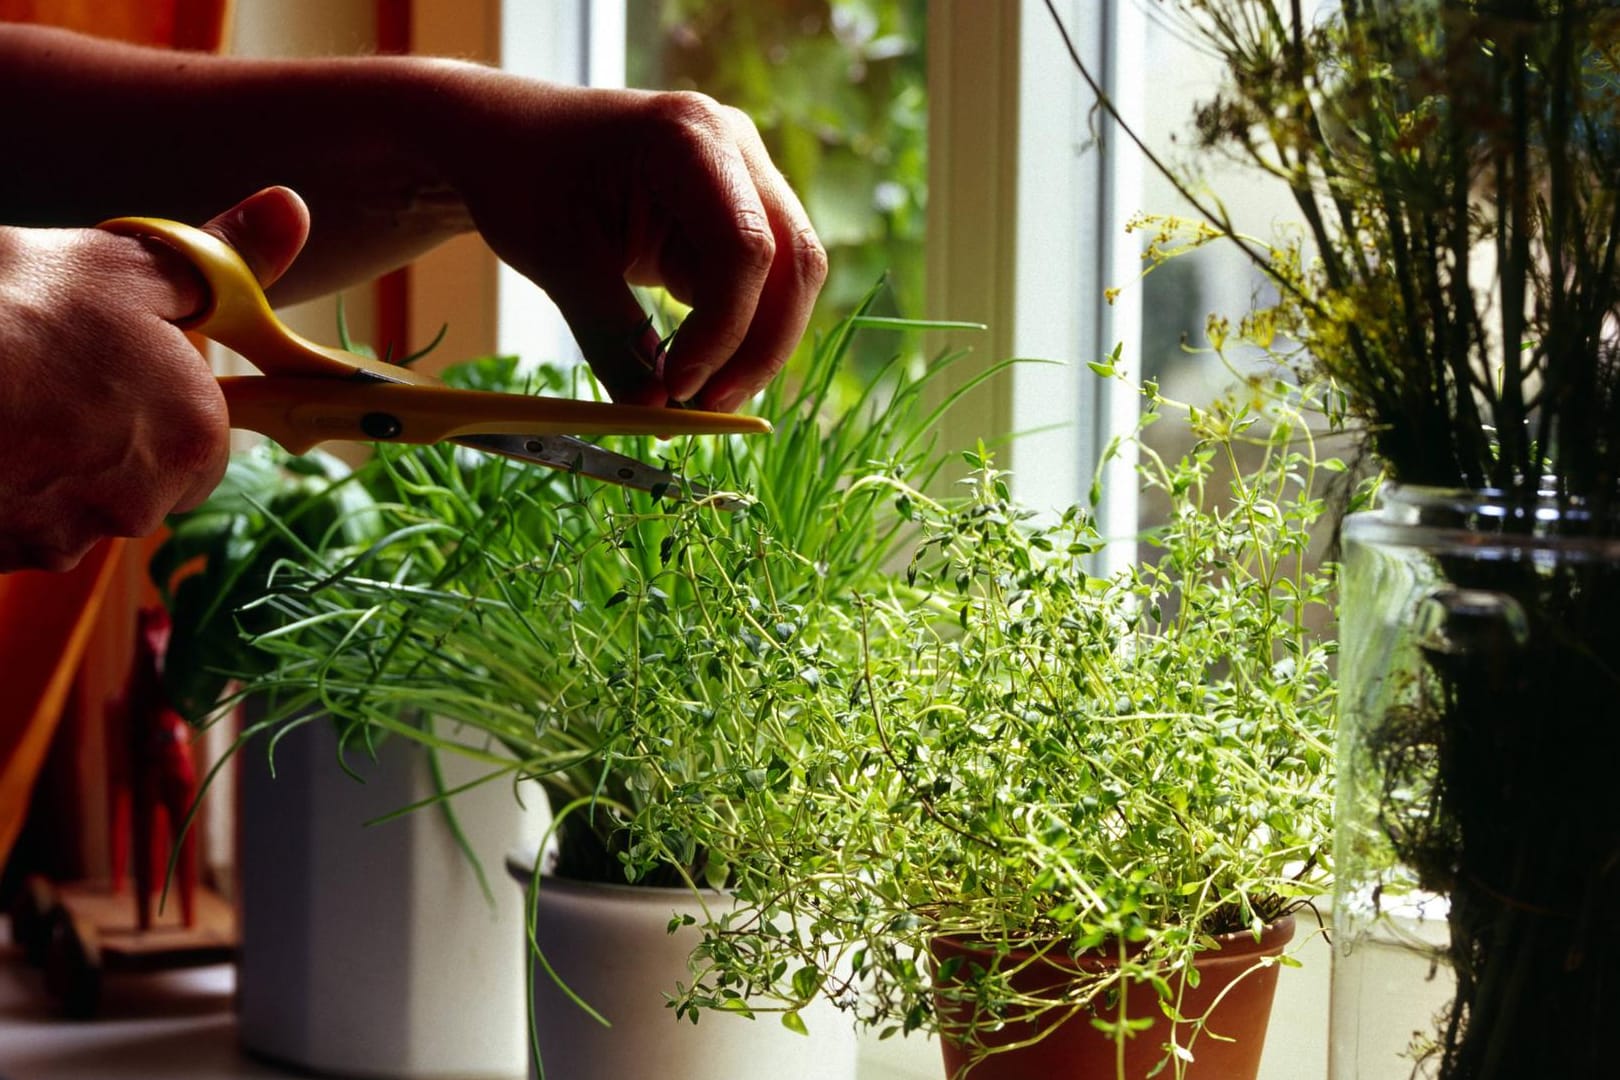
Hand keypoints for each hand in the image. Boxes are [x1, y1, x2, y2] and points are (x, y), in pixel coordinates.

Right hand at [0, 187, 308, 571]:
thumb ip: (218, 259)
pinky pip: (17, 524)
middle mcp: (142, 502)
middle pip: (143, 477)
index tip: (117, 364)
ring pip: (76, 502)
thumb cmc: (12, 307)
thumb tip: (292, 211)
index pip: (206, 438)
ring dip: (47, 462)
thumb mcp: (123, 264)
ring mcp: (64, 536)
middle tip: (50, 375)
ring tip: (6, 399)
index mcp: (192, 435)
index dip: (163, 397)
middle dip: (107, 435)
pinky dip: (3, 488)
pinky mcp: (2, 554)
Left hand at [434, 78, 827, 411]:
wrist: (508, 140)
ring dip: (756, 347)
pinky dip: (738, 333)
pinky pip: (763, 285)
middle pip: (793, 263)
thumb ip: (611, 336)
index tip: (680, 385)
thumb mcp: (557, 258)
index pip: (746, 246)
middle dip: (760, 347)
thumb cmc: (523, 178)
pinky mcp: (738, 213)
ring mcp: (744, 177)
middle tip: (709, 409)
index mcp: (689, 137)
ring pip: (790, 280)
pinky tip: (698, 368)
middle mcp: (734, 146)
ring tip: (700, 398)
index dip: (726, 328)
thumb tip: (653, 412)